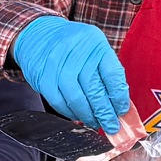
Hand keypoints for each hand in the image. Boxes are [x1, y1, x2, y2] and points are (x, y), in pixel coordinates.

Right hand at [9, 16, 131, 137]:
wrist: (38, 36)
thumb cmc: (71, 45)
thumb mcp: (92, 48)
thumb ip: (105, 72)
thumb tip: (118, 104)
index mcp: (94, 43)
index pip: (112, 74)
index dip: (119, 97)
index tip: (122, 111)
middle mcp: (76, 52)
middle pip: (94, 89)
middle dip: (105, 112)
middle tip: (112, 125)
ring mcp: (57, 64)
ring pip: (76, 98)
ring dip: (88, 116)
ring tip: (96, 123)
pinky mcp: (43, 77)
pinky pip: (59, 102)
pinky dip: (70, 113)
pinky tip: (77, 116)